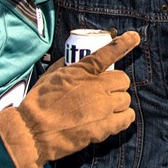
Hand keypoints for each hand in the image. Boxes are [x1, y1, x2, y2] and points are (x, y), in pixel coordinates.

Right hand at [0, 31, 139, 167]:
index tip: (134, 37)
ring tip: (103, 109)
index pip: (108, 52)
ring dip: (117, 102)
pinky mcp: (105, 126)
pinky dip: (123, 117)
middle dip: (116, 85)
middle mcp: (97, 86)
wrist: (33, 131)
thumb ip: (66, 65)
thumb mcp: (50, 75)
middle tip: (104, 92)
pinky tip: (113, 119)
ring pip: (125, 99)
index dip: (124, 43)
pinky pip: (128, 117)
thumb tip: (72, 59)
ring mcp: (103, 106)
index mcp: (82, 70)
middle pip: (123, 80)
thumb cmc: (38, 103)